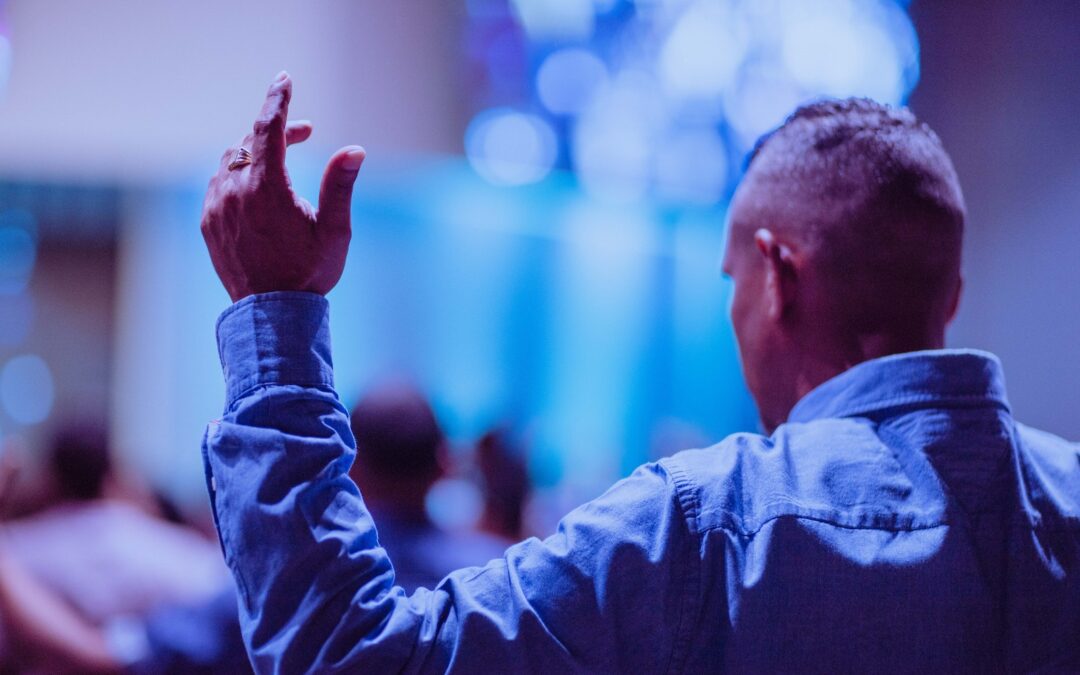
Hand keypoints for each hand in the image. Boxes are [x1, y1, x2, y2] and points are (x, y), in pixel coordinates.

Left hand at [201, 71, 365, 301]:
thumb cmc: (309, 274)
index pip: (268, 128)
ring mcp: (216, 208)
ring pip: (230, 161)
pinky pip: (218, 185)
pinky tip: (257, 191)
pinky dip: (237, 177)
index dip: (277, 100)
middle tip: (305, 134)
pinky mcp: (208, 224)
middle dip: (277, 131)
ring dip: (256, 154)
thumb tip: (354, 150)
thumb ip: (339, 185)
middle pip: (251, 142)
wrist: (272, 316)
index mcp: (267, 189)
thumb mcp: (335, 231)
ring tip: (282, 166)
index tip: (284, 79)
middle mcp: (235, 192)